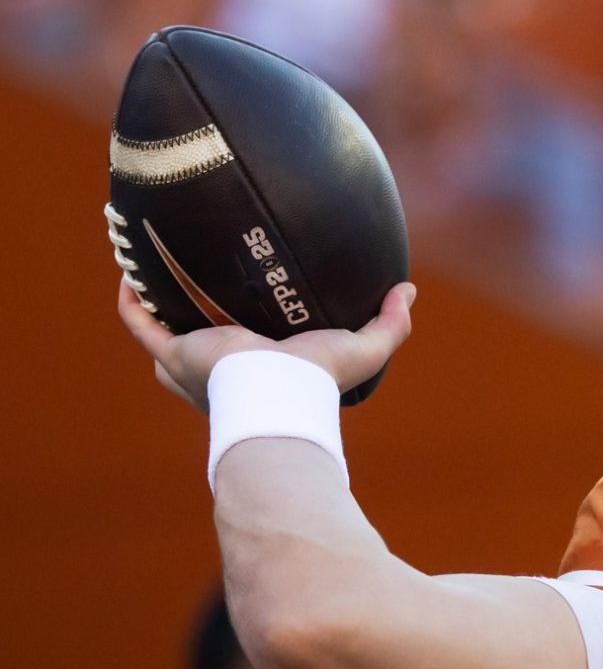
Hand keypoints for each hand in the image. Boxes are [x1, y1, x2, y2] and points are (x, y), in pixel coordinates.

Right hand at [118, 279, 415, 412]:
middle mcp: (223, 373)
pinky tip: (130, 273)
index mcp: (262, 373)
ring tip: (153, 273)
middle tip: (193, 280)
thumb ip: (391, 325)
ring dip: (155, 310)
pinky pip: (140, 326)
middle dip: (194, 320)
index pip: (251, 353)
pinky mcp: (176, 354)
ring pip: (164, 338)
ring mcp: (193, 363)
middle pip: (202, 347)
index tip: (250, 296)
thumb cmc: (319, 380)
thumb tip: (408, 290)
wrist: (280, 394)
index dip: (246, 330)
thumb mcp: (363, 349)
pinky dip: (132, 302)